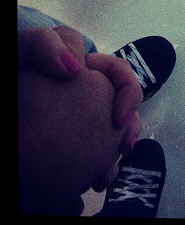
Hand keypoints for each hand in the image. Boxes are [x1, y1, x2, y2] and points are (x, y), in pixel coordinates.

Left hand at [18, 27, 142, 213]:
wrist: (5, 107)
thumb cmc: (9, 75)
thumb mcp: (19, 52)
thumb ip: (42, 44)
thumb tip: (75, 69)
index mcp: (78, 68)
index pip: (116, 70)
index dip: (127, 90)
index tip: (118, 119)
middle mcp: (84, 90)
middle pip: (121, 102)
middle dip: (131, 125)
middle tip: (123, 147)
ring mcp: (81, 115)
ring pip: (115, 128)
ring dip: (119, 148)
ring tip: (105, 175)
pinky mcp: (74, 141)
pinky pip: (99, 151)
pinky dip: (103, 167)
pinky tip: (95, 181)